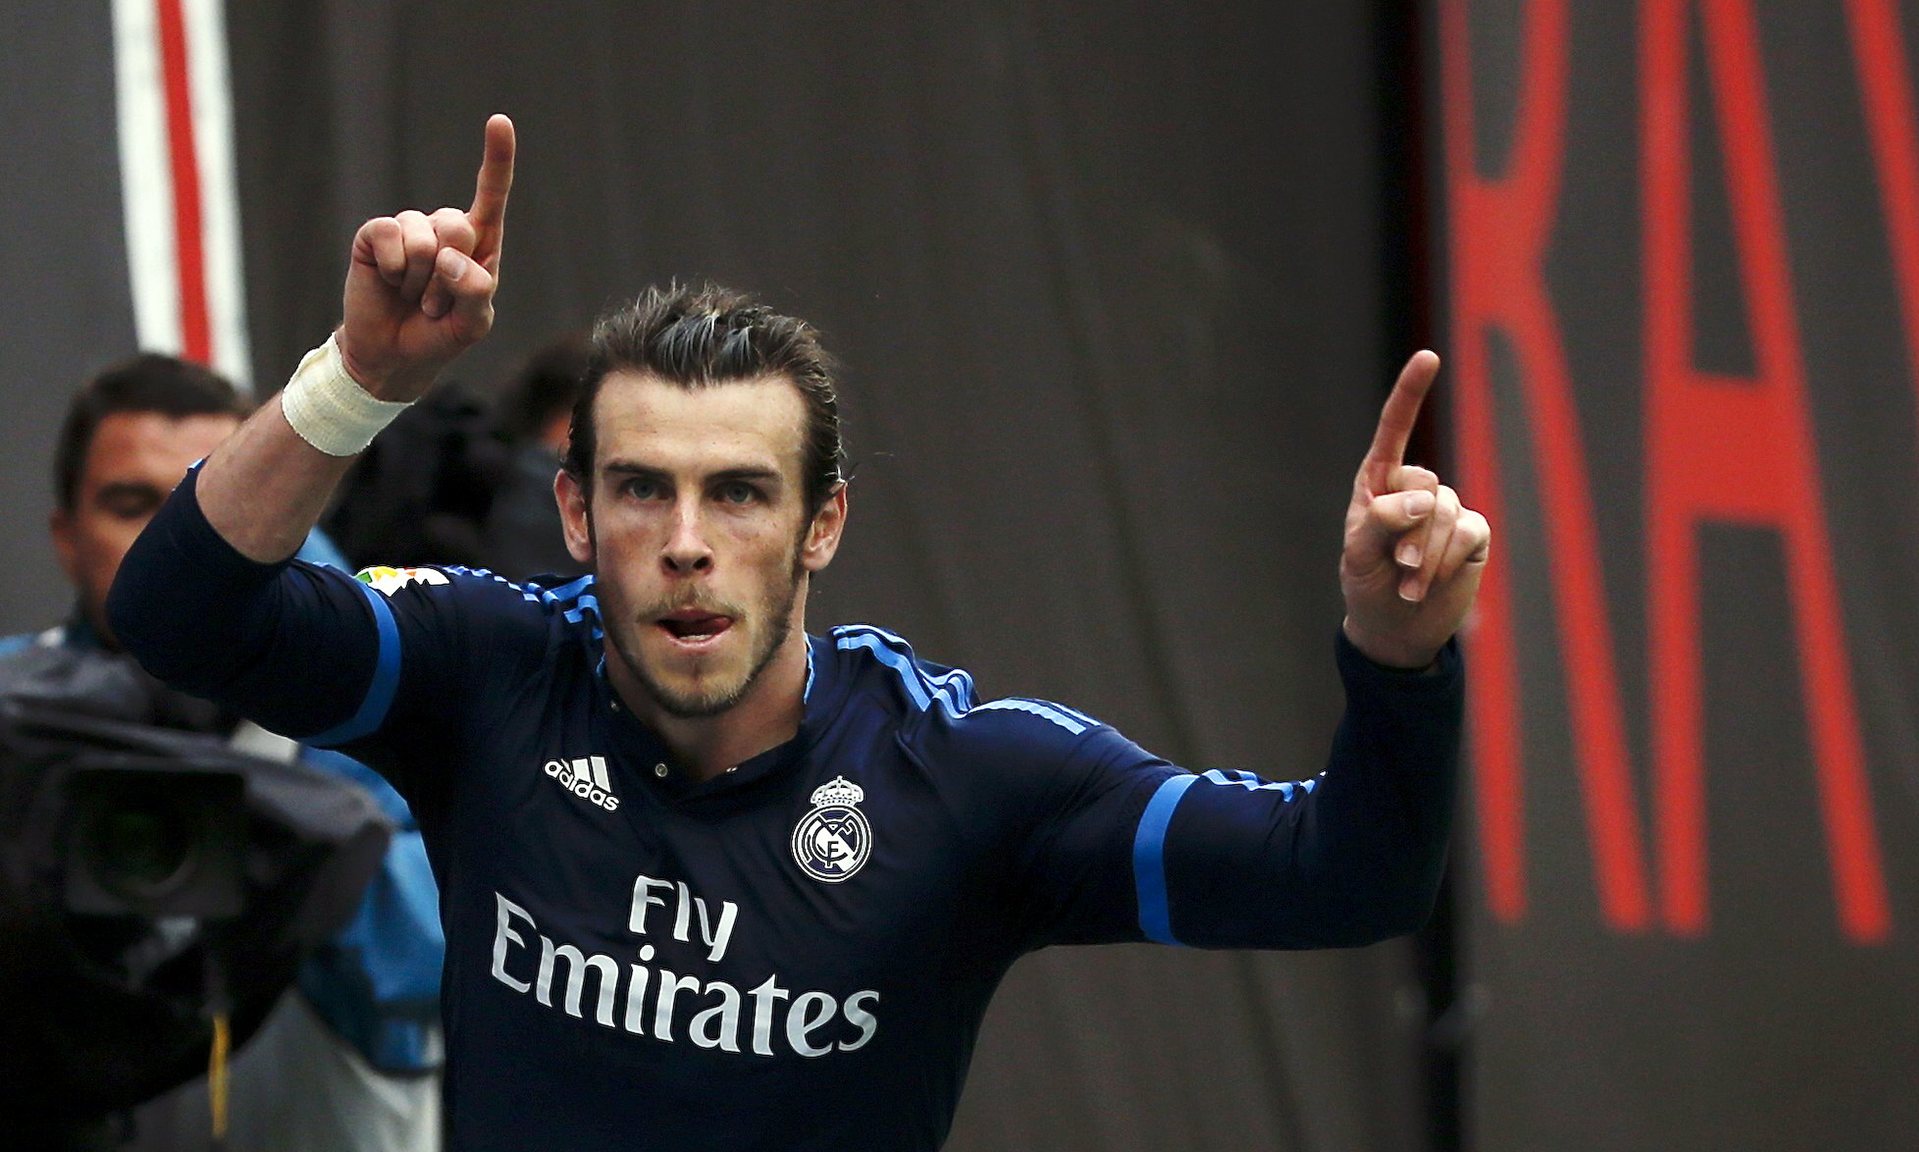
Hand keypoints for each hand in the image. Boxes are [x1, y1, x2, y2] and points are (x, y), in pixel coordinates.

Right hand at [337, 114, 515, 399]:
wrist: (391, 356)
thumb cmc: (438, 336)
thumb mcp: (473, 324)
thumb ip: (476, 292)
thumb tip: (451, 256)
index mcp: (478, 246)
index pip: (491, 196)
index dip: (496, 159)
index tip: (498, 121)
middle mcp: (444, 231)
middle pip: (457, 226)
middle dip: (448, 276)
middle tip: (435, 302)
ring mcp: (408, 230)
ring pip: (423, 238)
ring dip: (419, 281)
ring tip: (413, 297)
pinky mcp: (375, 235)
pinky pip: (388, 236)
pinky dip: (391, 268)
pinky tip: (388, 282)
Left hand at [1339, 351, 1490, 668]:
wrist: (1396, 630)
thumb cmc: (1367, 585)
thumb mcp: (1359, 555)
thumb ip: (1383, 521)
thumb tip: (1425, 497)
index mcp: (1378, 483)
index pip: (1395, 430)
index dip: (1411, 393)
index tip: (1429, 357)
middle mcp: (1415, 489)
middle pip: (1425, 484)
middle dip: (1410, 531)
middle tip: (1396, 567)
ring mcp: (1447, 510)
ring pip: (1447, 512)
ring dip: (1426, 555)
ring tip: (1408, 586)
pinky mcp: (1472, 535)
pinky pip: (1468, 532)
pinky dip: (1447, 561)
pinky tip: (1427, 585)